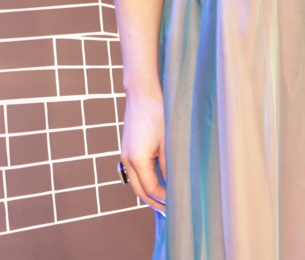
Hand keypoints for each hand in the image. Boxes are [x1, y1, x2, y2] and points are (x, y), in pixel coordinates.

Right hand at [119, 92, 166, 212]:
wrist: (142, 93)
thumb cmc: (157, 113)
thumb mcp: (168, 142)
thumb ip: (170, 166)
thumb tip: (175, 185)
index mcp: (136, 159)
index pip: (150, 189)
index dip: (165, 199)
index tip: (180, 204)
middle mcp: (126, 159)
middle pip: (139, 190)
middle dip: (154, 202)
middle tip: (171, 211)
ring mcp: (124, 154)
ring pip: (135, 182)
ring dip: (149, 193)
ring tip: (165, 201)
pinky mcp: (127, 149)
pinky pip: (134, 172)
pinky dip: (145, 182)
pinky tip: (158, 182)